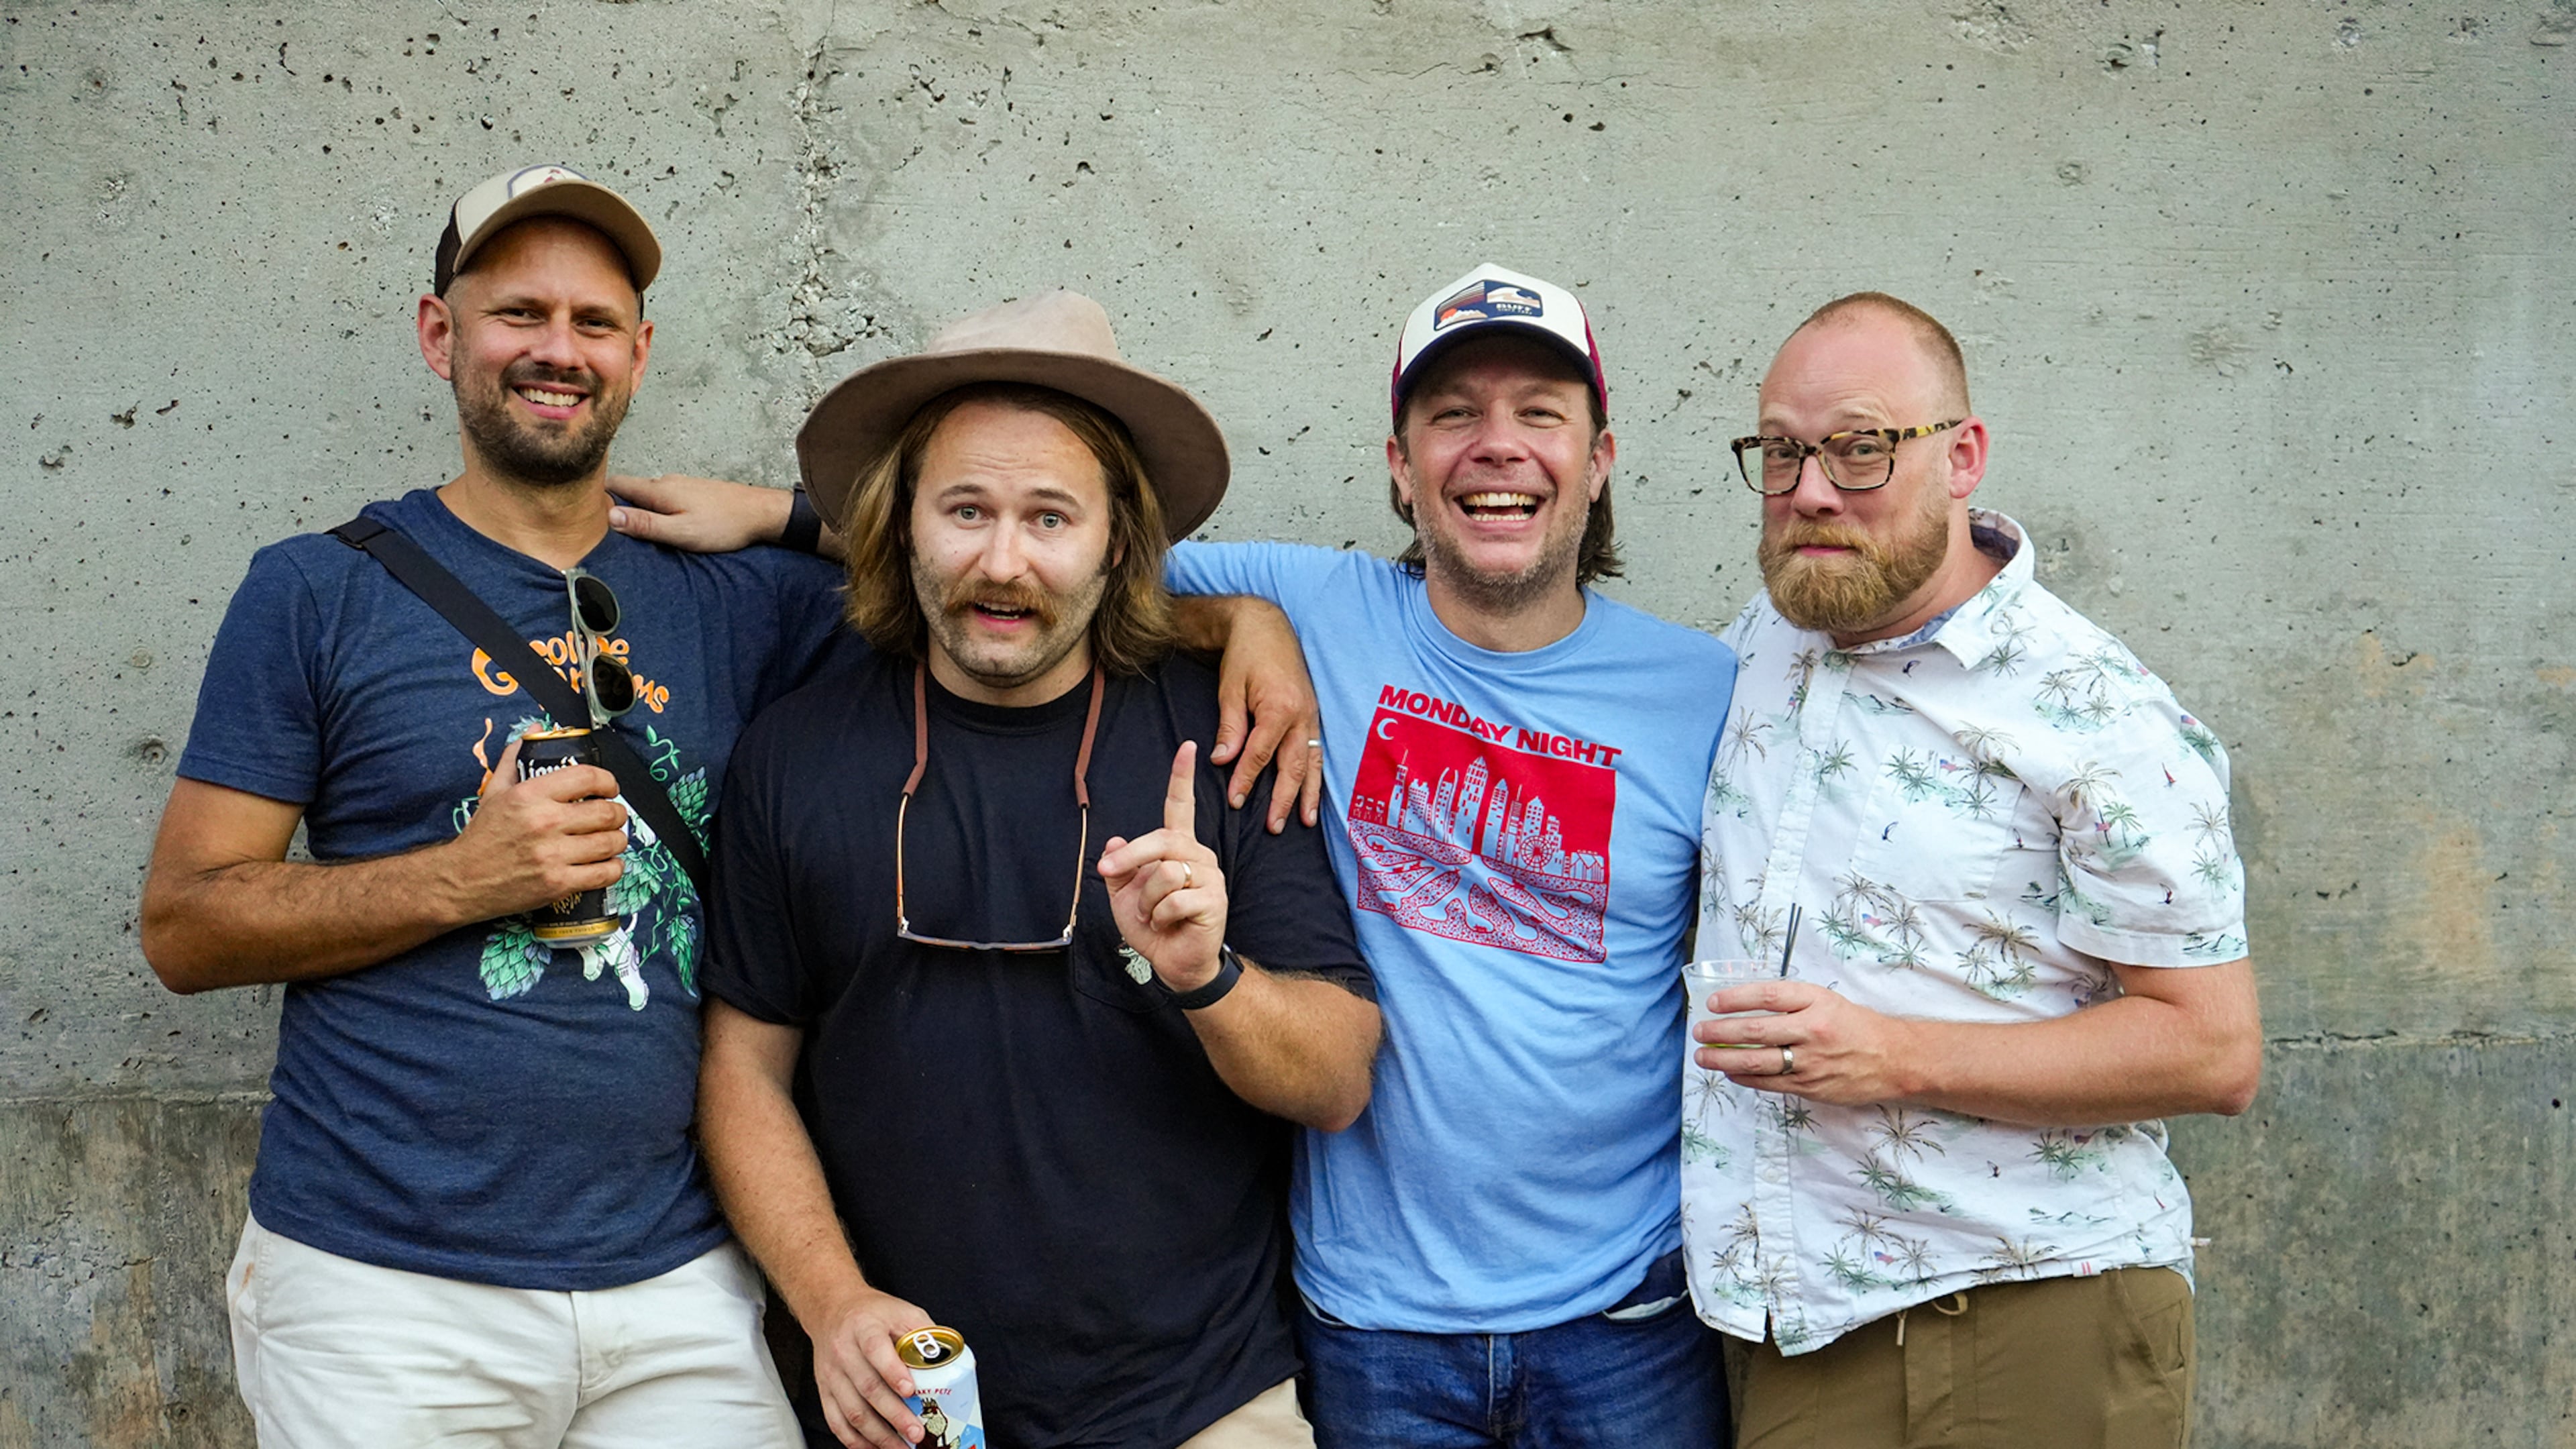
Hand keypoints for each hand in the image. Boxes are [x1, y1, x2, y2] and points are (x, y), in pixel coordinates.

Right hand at [438, 736, 627, 920]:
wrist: (461, 881)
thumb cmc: (482, 836)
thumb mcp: (494, 791)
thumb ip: (515, 758)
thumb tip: (536, 729)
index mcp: (530, 795)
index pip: (588, 777)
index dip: (608, 781)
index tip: (609, 789)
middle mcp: (544, 822)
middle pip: (607, 812)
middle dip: (618, 814)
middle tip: (613, 817)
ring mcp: (552, 855)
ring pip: (610, 842)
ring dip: (618, 840)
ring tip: (611, 839)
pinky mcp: (557, 884)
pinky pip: (605, 873)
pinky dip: (613, 868)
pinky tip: (607, 864)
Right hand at [607, 473, 788, 553]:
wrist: (761, 513)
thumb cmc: (723, 525)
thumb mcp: (681, 531)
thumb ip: (646, 524)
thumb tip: (610, 515)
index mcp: (658, 490)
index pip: (615, 484)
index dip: (596, 495)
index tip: (582, 510)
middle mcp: (666, 482)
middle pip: (629, 490)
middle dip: (613, 503)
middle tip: (599, 524)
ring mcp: (680, 485)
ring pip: (647, 495)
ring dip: (635, 507)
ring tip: (626, 527)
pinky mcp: (692, 493)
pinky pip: (663, 498)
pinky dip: (653, 508)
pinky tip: (657, 522)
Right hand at [807, 1285, 936, 1448]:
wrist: (832, 1309)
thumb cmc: (873, 1313)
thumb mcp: (902, 1311)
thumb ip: (925, 1334)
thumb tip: (952, 1361)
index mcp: (865, 1327)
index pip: (876, 1350)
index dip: (893, 1371)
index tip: (911, 1390)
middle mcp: (844, 1351)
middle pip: (867, 1387)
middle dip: (894, 1415)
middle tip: (916, 1432)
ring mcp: (831, 1374)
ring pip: (852, 1411)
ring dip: (878, 1435)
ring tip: (901, 1448)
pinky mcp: (824, 1391)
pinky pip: (836, 1422)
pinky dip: (855, 1441)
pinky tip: (874, 1448)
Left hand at [1097, 742, 1226, 988]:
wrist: (1174, 964)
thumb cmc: (1153, 927)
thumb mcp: (1124, 896)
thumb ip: (1119, 869)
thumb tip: (1114, 843)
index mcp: (1179, 848)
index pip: (1181, 807)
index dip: (1182, 778)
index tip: (1187, 747)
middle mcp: (1198, 855)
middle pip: (1162, 839)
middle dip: (1130, 858)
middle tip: (1107, 873)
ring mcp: (1210, 877)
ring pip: (1165, 872)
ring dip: (1146, 900)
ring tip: (1153, 916)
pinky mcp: (1214, 901)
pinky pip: (1174, 899)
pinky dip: (1159, 916)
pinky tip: (1166, 924)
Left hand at [1208, 598, 1324, 832]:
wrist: (1266, 624)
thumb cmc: (1245, 655)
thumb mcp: (1229, 689)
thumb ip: (1230, 726)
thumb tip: (1223, 761)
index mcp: (1279, 708)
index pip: (1261, 754)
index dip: (1247, 779)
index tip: (1236, 802)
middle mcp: (1301, 715)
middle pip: (1293, 766)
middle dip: (1284, 799)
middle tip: (1275, 827)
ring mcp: (1312, 715)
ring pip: (1312, 762)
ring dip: (1308, 794)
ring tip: (1305, 822)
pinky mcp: (1314, 713)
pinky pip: (1318, 750)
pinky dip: (1316, 774)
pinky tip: (1313, 792)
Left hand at [1694, 978, 1920, 1106]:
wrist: (1893, 1058)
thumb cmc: (1855, 1025)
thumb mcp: (1826, 1001)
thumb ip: (1790, 1002)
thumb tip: (1744, 1006)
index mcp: (1816, 1001)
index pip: (1767, 996)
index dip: (1735, 999)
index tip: (1712, 1002)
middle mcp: (1812, 1030)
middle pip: (1756, 1031)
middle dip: (1720, 1032)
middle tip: (1699, 1031)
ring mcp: (1811, 1061)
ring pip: (1757, 1061)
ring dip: (1724, 1059)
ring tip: (1703, 1057)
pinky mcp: (1810, 1086)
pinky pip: (1769, 1083)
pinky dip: (1744, 1078)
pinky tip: (1730, 1072)